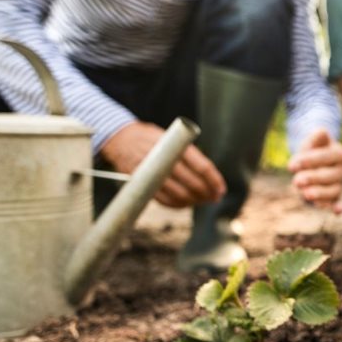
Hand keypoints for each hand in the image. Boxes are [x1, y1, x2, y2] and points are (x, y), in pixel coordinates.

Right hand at [100, 121, 224, 207]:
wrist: (120, 138)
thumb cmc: (152, 138)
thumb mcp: (171, 136)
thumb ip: (188, 153)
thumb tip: (210, 176)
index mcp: (174, 145)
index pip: (202, 166)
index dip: (214, 180)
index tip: (221, 189)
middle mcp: (163, 159)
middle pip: (192, 183)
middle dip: (207, 193)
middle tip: (215, 197)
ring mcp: (151, 172)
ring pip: (179, 194)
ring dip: (194, 201)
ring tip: (203, 201)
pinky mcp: (142, 183)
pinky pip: (163, 200)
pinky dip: (177, 204)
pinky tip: (186, 203)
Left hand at [288, 129, 341, 212]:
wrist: (314, 161)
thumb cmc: (312, 150)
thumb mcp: (312, 141)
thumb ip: (315, 137)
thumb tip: (321, 132)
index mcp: (339, 153)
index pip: (326, 156)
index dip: (310, 160)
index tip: (291, 165)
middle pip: (330, 175)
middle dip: (313, 178)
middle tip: (296, 181)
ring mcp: (339, 184)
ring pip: (333, 191)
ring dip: (321, 194)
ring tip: (306, 194)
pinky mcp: (335, 197)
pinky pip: (337, 202)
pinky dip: (338, 207)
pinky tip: (337, 211)